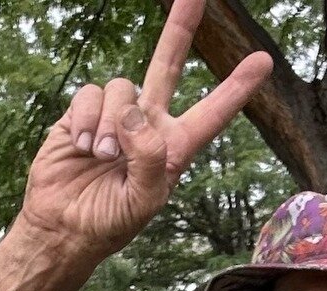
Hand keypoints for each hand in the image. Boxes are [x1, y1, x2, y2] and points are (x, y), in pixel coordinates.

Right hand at [20, 0, 271, 258]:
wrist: (64, 225)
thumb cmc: (111, 220)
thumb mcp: (143, 200)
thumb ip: (150, 158)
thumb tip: (135, 112)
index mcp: (175, 147)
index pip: (212, 113)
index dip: (236, 87)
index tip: (263, 61)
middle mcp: (149, 124)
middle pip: (168, 65)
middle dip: (181, 28)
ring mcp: (116, 116)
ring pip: (123, 86)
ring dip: (112, 123)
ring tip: (103, 156)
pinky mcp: (84, 113)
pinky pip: (91, 94)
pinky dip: (87, 119)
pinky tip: (83, 145)